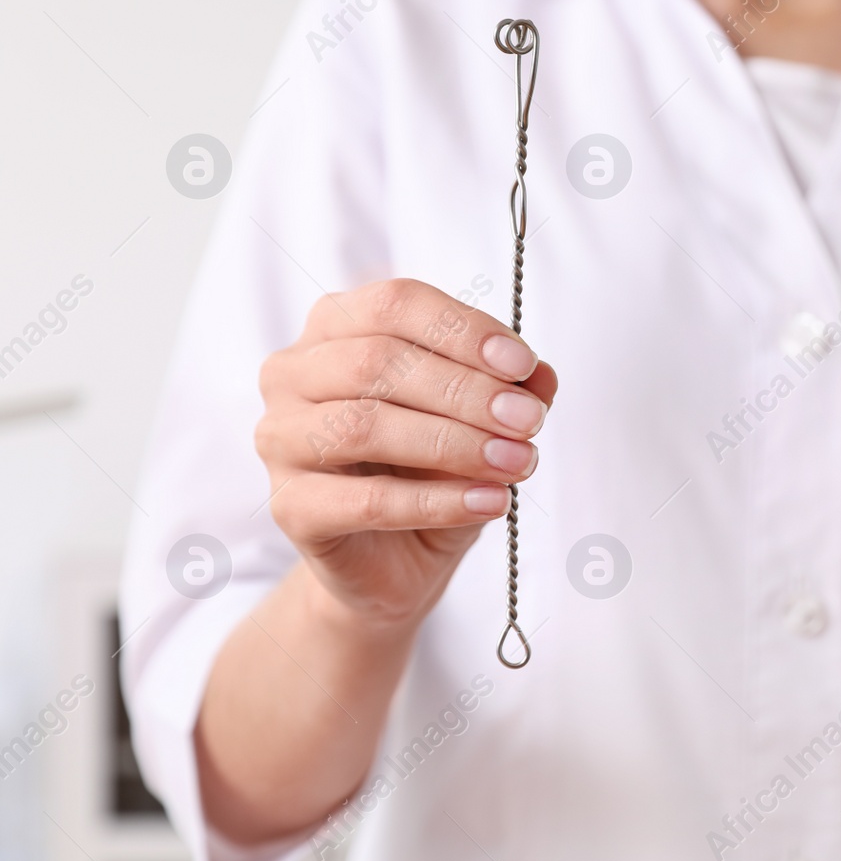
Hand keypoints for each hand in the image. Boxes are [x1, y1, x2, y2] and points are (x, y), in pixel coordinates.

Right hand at [254, 278, 557, 628]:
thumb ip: (508, 388)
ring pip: (365, 426)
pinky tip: (491, 502)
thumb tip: (540, 376)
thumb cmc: (429, 468)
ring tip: (517, 463)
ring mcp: (280, 439)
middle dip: (466, 391)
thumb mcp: (480, 418)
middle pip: (377, 361)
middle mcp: (294, 373)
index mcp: (336, 327)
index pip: (395, 304)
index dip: (463, 330)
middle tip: (528, 422)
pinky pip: (368, 500)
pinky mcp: (289, 506)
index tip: (522, 366)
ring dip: (455, 444)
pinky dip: (439, 502)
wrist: (396, 556)